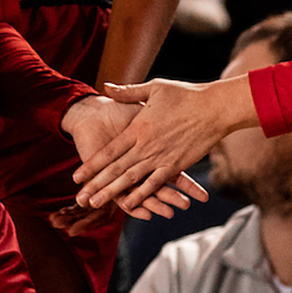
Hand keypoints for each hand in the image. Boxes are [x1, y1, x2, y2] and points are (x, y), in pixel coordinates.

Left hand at [74, 76, 256, 213]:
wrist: (215, 107)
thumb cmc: (184, 95)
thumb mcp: (153, 87)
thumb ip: (127, 92)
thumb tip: (106, 87)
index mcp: (138, 127)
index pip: (109, 151)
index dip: (92, 165)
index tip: (77, 176)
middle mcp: (146, 145)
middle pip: (116, 170)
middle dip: (96, 185)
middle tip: (81, 198)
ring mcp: (161, 157)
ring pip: (131, 179)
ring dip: (113, 193)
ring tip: (97, 204)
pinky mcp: (176, 165)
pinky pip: (155, 183)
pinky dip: (142, 195)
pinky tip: (130, 205)